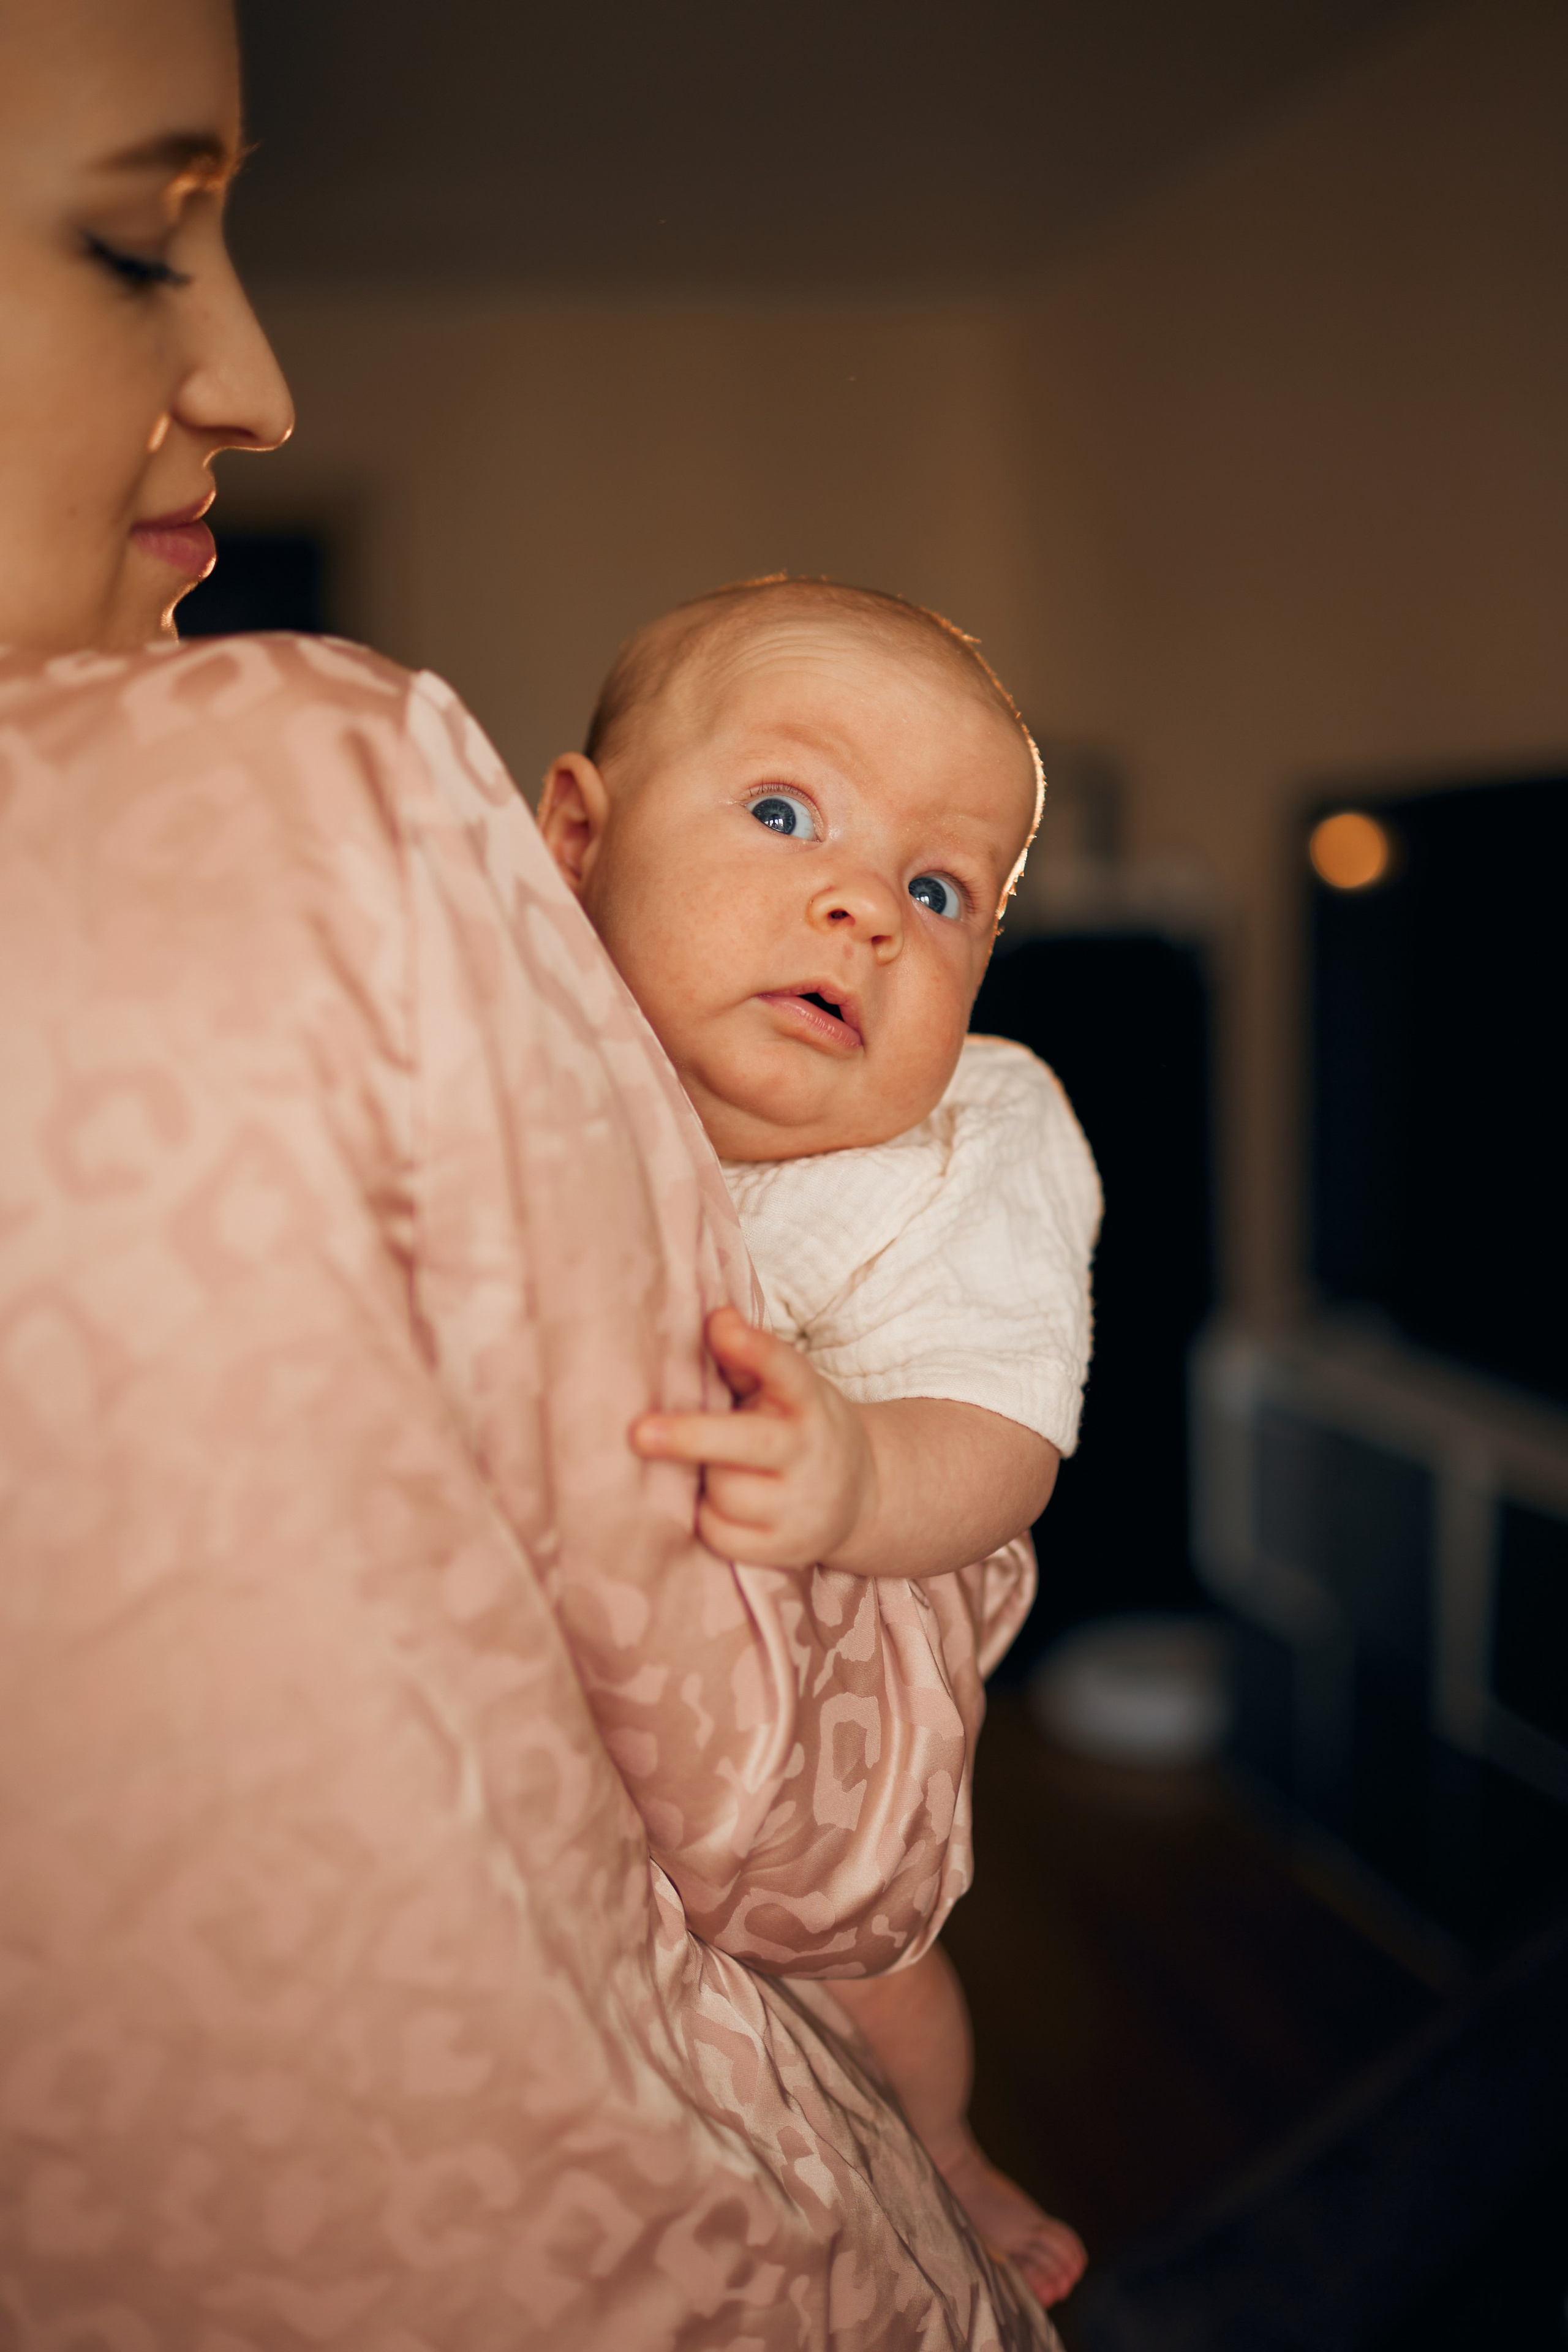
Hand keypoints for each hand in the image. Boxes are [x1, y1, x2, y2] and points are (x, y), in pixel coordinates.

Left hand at [631, 1306, 875, 1568]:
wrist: (859, 1496)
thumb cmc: (798, 1427)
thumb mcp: (786, 1389)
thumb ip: (747, 1357)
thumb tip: (715, 1319)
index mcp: (810, 1402)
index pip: (787, 1369)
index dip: (754, 1348)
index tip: (720, 1325)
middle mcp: (812, 1453)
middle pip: (750, 1444)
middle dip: (693, 1438)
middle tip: (638, 1434)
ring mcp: (801, 1507)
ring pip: (727, 1493)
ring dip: (703, 1478)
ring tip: (711, 1468)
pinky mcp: (784, 1550)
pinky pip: (720, 1534)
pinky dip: (706, 1517)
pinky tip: (715, 1502)